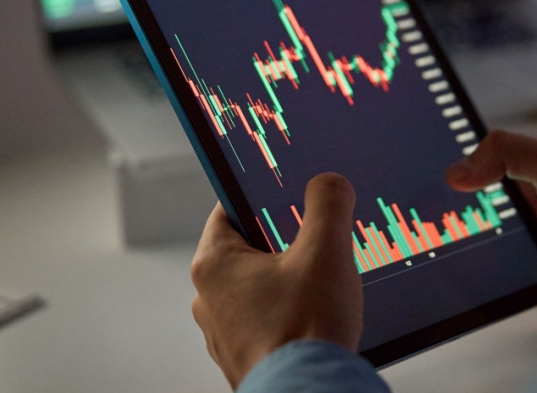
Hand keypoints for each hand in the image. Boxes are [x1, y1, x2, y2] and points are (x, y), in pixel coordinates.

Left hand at [191, 173, 362, 388]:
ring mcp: (224, 331)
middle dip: (283, 238)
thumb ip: (327, 205)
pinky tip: (317, 310)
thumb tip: (328, 182)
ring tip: (321, 277)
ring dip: (288, 276)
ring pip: (258, 283)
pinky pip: (266, 316)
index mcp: (214, 264)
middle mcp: (208, 298)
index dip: (259, 195)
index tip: (284, 190)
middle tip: (314, 234)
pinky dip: (288, 308)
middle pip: (247, 246)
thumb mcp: (325, 250)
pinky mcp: (246, 354)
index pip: (228, 208)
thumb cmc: (306, 330)